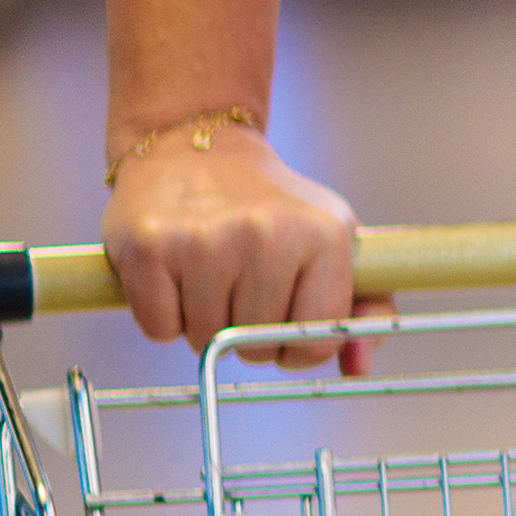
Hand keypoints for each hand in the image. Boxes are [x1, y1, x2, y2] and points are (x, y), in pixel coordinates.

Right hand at [104, 124, 369, 371]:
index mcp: (324, 235)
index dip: (299, 348)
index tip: (286, 325)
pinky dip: (164, 317)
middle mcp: (266, 234)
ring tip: (209, 279)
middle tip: (240, 292)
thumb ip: (367, 308)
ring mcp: (203, 240)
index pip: (316, 339)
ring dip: (204, 326)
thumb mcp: (337, 243)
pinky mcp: (148, 247)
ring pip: (205, 341)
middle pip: (257, 346)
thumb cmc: (275, 208)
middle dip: (247, 336)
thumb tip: (357, 367)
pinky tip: (175, 275)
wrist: (198, 148)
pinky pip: (159, 329)